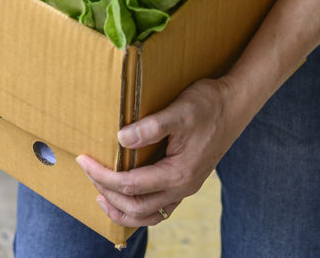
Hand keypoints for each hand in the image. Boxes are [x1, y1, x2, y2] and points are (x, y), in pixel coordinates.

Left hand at [76, 77, 240, 226]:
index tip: (84, 160)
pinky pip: (159, 208)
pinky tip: (126, 197)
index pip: (130, 185)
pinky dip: (138, 209)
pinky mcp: (186, 182)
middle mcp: (183, 187)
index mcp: (179, 173)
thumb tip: (122, 138)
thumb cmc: (208, 105)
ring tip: (100, 196)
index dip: (102, 175)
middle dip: (107, 192)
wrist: (235, 104)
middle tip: (87, 172)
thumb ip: (152, 126)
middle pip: (137, 207)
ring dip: (122, 210)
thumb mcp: (180, 110)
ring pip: (149, 215)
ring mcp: (186, 188)